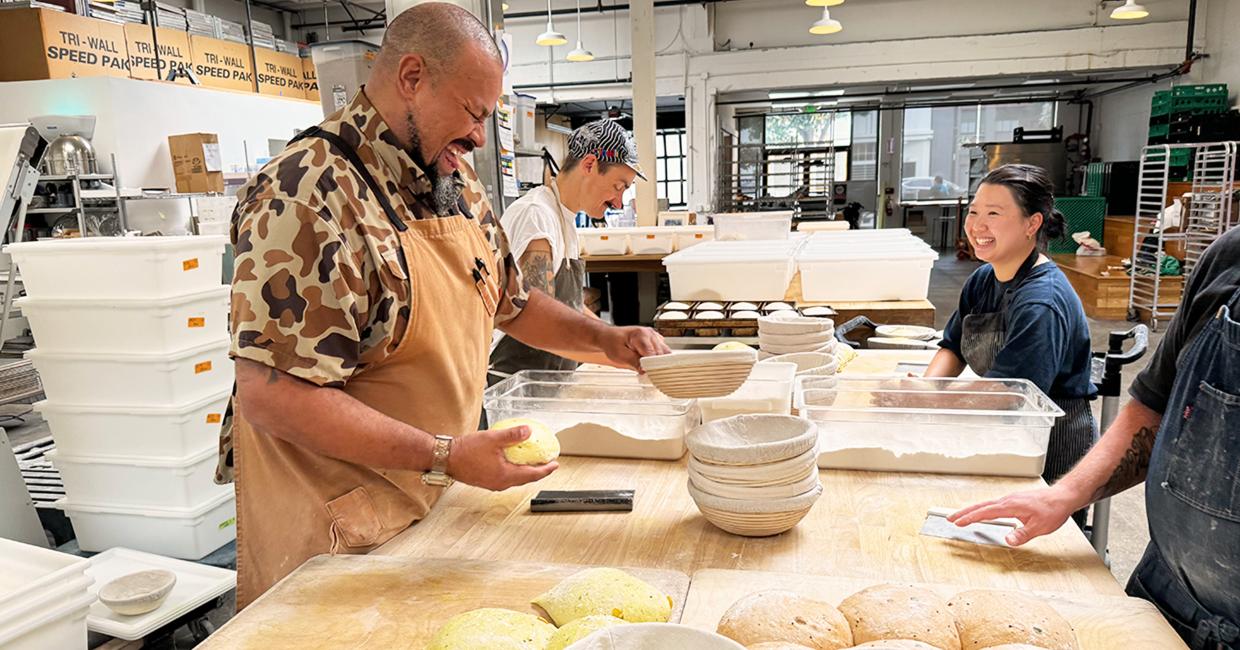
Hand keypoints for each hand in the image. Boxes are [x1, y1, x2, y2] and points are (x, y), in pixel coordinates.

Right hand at [445, 425, 557, 490]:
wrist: (446, 458)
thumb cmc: (466, 451)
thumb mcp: (493, 438)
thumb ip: (512, 435)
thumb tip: (528, 431)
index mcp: (505, 476)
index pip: (532, 474)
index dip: (546, 470)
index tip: (555, 464)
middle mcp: (500, 483)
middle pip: (525, 478)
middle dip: (538, 471)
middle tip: (546, 463)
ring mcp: (492, 483)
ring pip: (515, 479)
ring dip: (525, 471)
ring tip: (531, 461)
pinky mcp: (485, 480)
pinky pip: (505, 477)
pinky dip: (513, 470)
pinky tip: (511, 460)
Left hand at [599, 326, 670, 370]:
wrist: (609, 337)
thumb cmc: (612, 343)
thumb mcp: (619, 355)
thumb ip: (633, 362)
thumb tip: (645, 371)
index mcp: (641, 334)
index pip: (653, 354)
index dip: (652, 366)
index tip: (648, 374)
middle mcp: (650, 334)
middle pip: (661, 354)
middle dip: (655, 365)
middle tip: (645, 372)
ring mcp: (654, 336)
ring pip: (665, 353)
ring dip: (659, 362)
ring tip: (647, 367)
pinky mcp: (655, 341)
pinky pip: (663, 352)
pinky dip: (659, 359)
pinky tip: (649, 363)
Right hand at [947, 486, 1079, 545]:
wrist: (1063, 497)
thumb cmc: (1053, 510)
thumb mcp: (1039, 527)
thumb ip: (1022, 535)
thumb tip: (1007, 540)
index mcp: (1010, 506)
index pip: (985, 512)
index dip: (970, 518)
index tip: (957, 522)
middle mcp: (1007, 500)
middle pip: (980, 506)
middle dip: (964, 512)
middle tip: (950, 518)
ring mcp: (1010, 499)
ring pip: (986, 504)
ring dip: (972, 510)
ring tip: (962, 516)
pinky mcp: (1014, 500)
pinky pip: (993, 504)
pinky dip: (983, 509)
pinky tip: (984, 514)